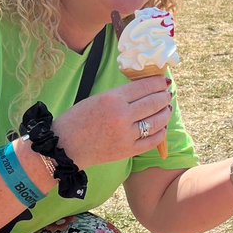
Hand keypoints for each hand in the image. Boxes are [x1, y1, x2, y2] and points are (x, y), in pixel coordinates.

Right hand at [52, 76, 170, 168]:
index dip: (158, 82)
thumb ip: (120, 96)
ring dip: (166, 113)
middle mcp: (122, 116)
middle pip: (154, 102)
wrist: (65, 147)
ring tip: (167, 109)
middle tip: (168, 94)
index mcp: (112, 99)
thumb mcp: (97, 98)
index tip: (163, 81)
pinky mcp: (128, 151)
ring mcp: (126, 135)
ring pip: (157, 121)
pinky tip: (162, 127)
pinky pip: (153, 141)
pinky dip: (161, 132)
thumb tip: (144, 90)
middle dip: (164, 96)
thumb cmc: (78, 120)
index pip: (144, 86)